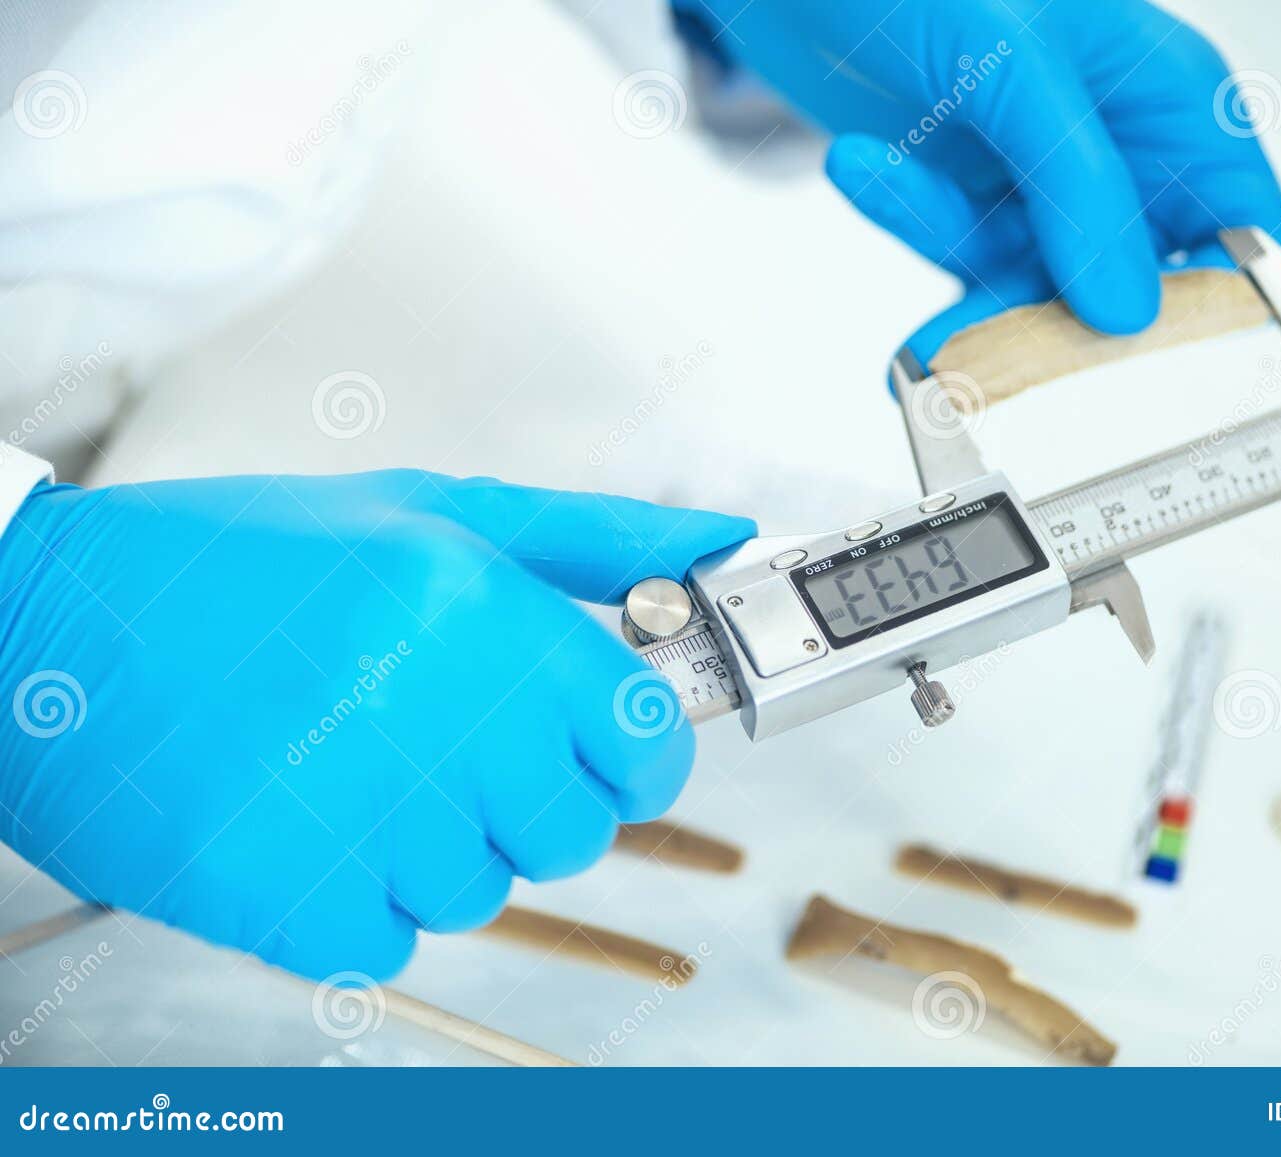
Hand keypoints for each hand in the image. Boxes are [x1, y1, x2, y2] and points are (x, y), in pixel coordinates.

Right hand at [0, 471, 751, 980]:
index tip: (591, 746)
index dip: (629, 753)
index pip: (644, 740)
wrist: (42, 623)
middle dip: (521, 798)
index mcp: (470, 605)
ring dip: (426, 847)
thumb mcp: (424, 512)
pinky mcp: (274, 894)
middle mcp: (420, 706)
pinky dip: (349, 902)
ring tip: (340, 764)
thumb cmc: (241, 565)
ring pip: (480, 893)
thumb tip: (720, 545)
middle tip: (428, 738)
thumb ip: (591, 537)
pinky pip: (385, 943)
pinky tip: (294, 820)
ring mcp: (346, 809)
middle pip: (571, 830)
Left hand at [677, 0, 1280, 359]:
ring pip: (1037, 285)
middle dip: (1083, 330)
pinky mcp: (967, 202)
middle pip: (1142, 285)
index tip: (1201, 388)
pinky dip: (913, 228)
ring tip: (914, 243)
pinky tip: (863, 170)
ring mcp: (1042, 182)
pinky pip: (958, 256)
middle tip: (1030, 372)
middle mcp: (1121, 150)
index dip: (1238, 311)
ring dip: (973, 280)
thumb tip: (1126, 311)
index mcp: (1173, 99)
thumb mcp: (1014, 59)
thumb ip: (1076, 184)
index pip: (1247, 228)